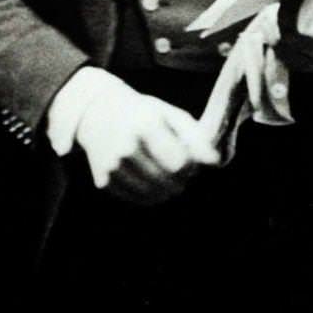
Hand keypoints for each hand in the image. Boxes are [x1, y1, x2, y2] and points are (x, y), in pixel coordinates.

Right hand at [75, 85, 219, 203]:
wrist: (96, 112)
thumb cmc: (143, 112)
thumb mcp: (172, 115)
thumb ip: (197, 138)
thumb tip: (215, 163)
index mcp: (145, 126)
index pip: (179, 164)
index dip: (191, 167)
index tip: (189, 160)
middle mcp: (126, 148)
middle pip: (168, 182)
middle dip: (181, 180)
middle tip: (179, 169)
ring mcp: (112, 167)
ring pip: (155, 195)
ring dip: (167, 189)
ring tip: (165, 172)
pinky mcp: (103, 181)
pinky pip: (138, 200)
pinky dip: (150, 195)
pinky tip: (149, 178)